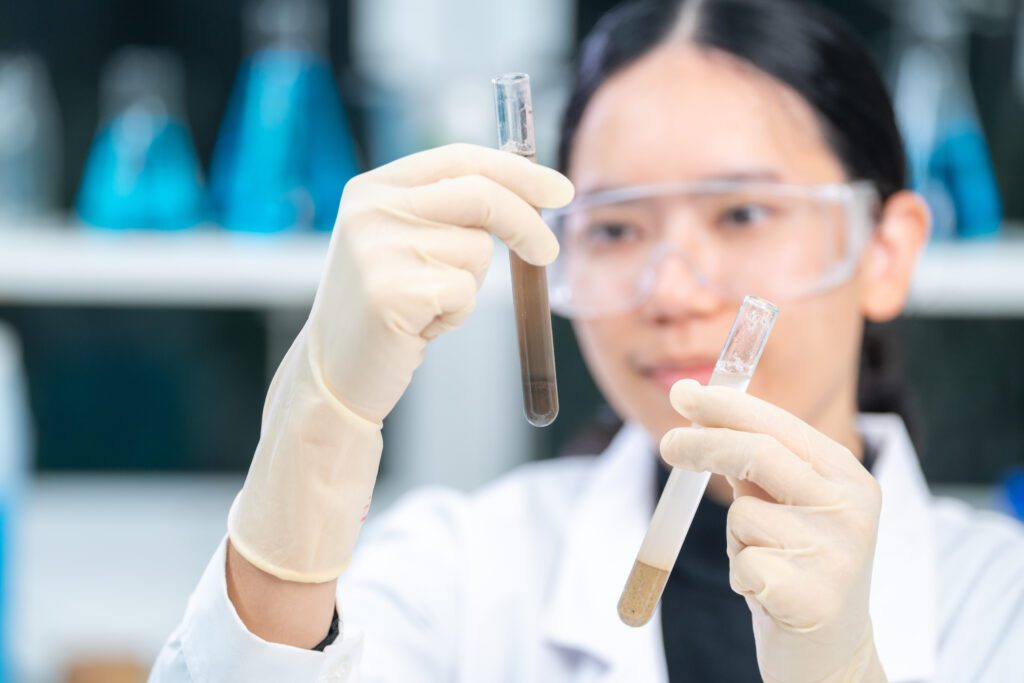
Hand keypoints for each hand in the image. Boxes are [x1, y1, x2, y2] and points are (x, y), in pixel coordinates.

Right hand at [228, 144, 573, 581]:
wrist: (336, 371)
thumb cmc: (387, 306)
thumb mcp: (406, 241)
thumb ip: (450, 209)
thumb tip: (530, 191)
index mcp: (374, 187)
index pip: (460, 158)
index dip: (517, 171)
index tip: (559, 190)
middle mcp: (370, 209)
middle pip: (479, 195)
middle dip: (526, 223)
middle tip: (548, 252)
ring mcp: (376, 249)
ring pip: (476, 250)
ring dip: (468, 284)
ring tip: (428, 303)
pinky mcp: (390, 293)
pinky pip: (463, 292)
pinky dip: (455, 314)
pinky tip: (420, 326)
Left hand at [660, 379, 886, 682]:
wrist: (830, 652)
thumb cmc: (796, 565)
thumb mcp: (784, 504)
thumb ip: (753, 460)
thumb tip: (695, 404)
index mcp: (847, 475)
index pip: (778, 425)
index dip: (726, 406)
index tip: (682, 392)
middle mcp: (851, 508)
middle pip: (759, 454)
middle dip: (704, 444)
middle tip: (667, 445)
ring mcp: (837, 553)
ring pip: (743, 516)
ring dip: (735, 538)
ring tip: (764, 561)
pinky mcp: (814, 596)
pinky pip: (743, 565)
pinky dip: (740, 576)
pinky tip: (769, 594)